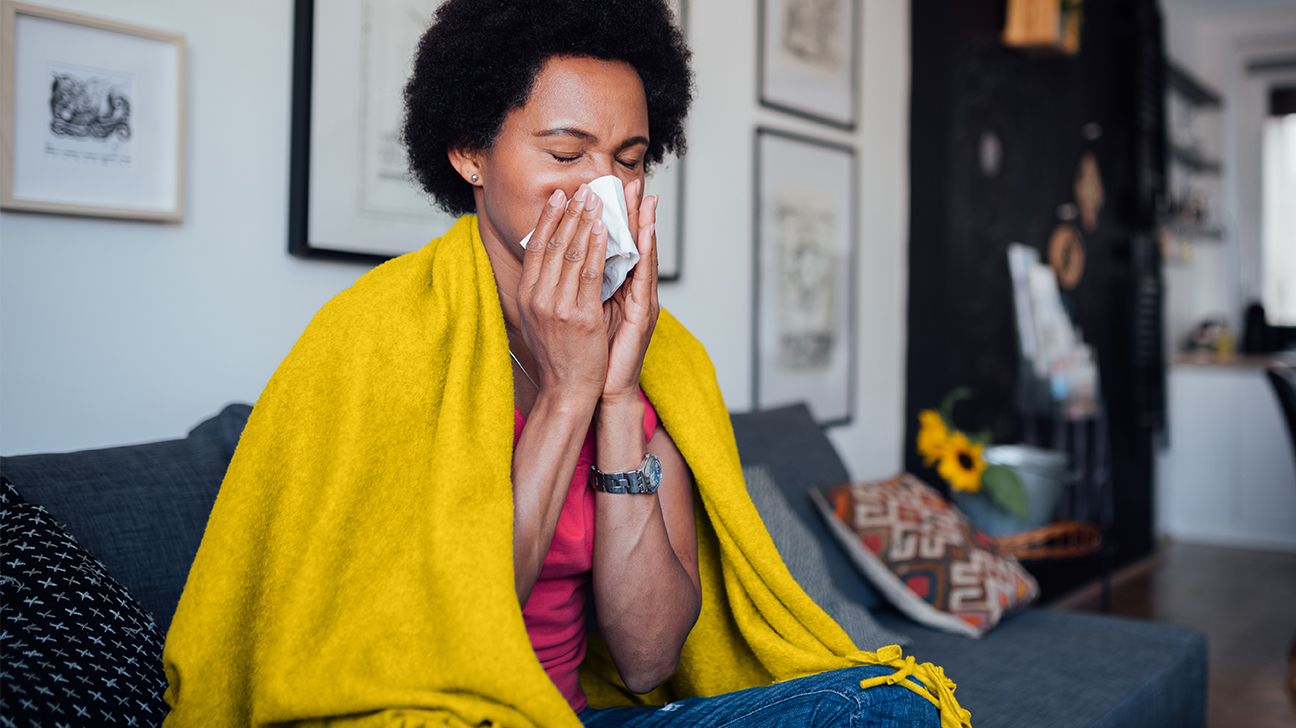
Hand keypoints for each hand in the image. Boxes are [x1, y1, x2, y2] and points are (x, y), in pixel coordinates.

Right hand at [516, 184, 611, 404]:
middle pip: (554, 245)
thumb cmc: (558, 357)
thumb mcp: (538, 320)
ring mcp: (558, 307)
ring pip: (573, 254)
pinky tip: (605, 230)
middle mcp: (538, 299)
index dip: (548, 219)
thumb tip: (545, 262)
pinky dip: (598, 248)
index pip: (536, 248)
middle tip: (582, 189)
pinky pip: (591, 274)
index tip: (558, 197)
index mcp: (526, 297)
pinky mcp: (582, 317)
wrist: (567, 392)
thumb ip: (541, 291)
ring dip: (586, 222)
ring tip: (596, 200)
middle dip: (569, 213)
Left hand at [601, 178, 659, 403]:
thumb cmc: (590, 355)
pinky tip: (640, 230)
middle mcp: (634, 293)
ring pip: (644, 254)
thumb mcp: (582, 312)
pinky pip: (643, 275)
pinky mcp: (643, 314)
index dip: (620, 219)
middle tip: (632, 181)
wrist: (598, 390)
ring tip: (643, 196)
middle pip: (635, 244)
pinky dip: (642, 251)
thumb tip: (566, 263)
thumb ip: (582, 288)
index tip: (615, 190)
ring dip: (644, 223)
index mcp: (619, 290)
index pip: (620, 246)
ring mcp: (641, 302)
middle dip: (634, 212)